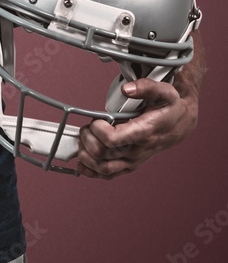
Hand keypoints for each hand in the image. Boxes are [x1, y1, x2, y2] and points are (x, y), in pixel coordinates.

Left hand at [76, 76, 198, 179]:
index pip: (113, 140)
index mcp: (143, 133)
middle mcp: (136, 150)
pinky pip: (108, 175)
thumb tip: (127, 89)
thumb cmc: (170, 108)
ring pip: (103, 168)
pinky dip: (91, 171)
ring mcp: (132, 160)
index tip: (96, 120)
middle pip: (102, 154)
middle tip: (87, 127)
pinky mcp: (129, 165)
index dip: (98, 130)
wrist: (180, 124)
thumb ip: (146, 87)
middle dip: (88, 139)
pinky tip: (82, 164)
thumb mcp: (165, 92)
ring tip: (84, 140)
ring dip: (86, 155)